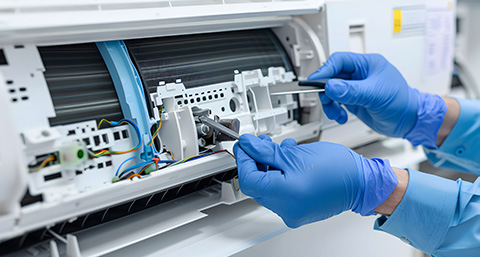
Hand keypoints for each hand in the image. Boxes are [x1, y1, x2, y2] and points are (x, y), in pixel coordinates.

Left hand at [233, 134, 397, 227]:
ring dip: (268, 166)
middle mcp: (287, 209)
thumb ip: (267, 151)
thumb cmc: (339, 168)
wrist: (362, 182)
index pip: (249, 179)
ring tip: (278, 149)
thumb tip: (248, 145)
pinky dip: (279, 175)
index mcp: (286, 195)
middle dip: (256, 161)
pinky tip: (286, 160)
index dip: (244, 160)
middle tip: (259, 144)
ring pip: (268, 187)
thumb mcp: (297, 153)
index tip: (244, 146)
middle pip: (257, 184)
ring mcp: (293, 212)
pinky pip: (280, 192)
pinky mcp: (298, 210)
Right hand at [309, 52, 418, 137]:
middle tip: (326, 101)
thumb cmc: (402, 102)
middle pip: (332, 76)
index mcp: (367, 64)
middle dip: (327, 90)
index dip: (326, 70)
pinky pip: (336, 102)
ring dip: (330, 103)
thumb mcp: (375, 94)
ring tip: (336, 113)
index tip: (315, 81)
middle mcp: (359, 74)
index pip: (339, 61)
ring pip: (332, 91)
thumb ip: (351, 91)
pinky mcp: (353, 100)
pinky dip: (335, 110)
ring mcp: (356, 88)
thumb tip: (331, 87)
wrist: (409, 121)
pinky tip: (341, 116)